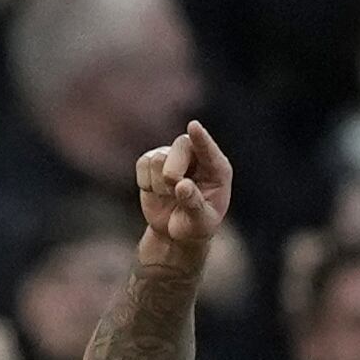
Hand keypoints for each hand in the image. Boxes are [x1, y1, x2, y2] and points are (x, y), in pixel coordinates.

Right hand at [133, 122, 232, 278]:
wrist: (175, 233)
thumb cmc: (195, 227)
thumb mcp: (200, 223)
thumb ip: (193, 204)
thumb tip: (181, 185)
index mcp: (217, 168)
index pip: (208, 148)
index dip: (200, 137)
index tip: (193, 126)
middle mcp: (196, 157)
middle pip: (180, 146)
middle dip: (172, 170)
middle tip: (173, 189)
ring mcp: (173, 157)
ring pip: (158, 157)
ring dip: (159, 184)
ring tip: (168, 196)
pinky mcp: (152, 162)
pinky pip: (142, 163)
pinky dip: (145, 182)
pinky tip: (156, 192)